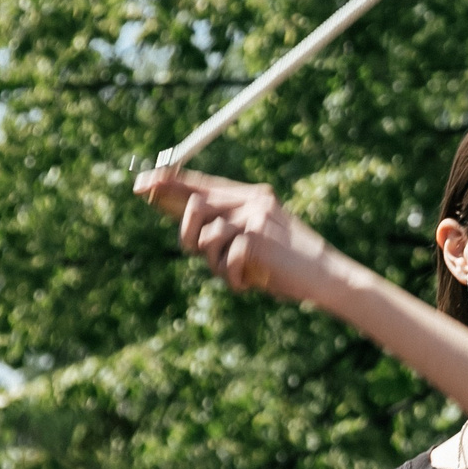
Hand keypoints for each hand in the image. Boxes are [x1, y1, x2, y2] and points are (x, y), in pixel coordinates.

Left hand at [133, 167, 346, 305]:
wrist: (327, 278)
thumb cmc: (289, 265)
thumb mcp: (256, 239)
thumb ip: (226, 227)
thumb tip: (184, 225)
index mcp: (252, 195)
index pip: (201, 183)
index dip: (167, 183)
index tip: (140, 185)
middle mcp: (252, 200)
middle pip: (195, 206)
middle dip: (187, 235)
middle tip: (198, 253)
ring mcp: (254, 217)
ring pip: (206, 237)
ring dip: (212, 263)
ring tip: (232, 273)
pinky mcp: (256, 239)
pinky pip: (223, 260)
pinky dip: (231, 279)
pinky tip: (247, 285)